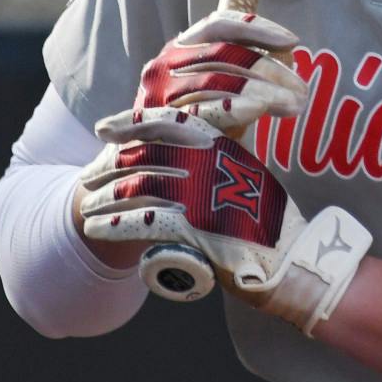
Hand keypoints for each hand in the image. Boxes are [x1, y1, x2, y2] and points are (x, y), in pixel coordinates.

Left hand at [79, 107, 370, 334]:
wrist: (293, 259)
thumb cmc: (269, 223)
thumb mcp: (248, 178)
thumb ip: (218, 166)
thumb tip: (187, 162)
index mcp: (223, 145)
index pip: (170, 121)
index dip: (132, 122)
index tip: (104, 128)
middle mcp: (211, 163)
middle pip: (145, 154)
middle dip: (110, 166)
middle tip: (89, 180)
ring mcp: (202, 193)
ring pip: (138, 187)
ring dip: (106, 198)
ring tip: (88, 212)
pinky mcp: (195, 227)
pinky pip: (143, 221)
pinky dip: (114, 224)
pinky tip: (98, 229)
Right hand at [133, 10, 308, 132]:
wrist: (160, 174)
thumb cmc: (201, 127)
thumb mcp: (227, 93)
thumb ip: (249, 70)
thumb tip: (288, 53)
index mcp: (182, 48)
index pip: (220, 24)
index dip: (257, 28)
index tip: (293, 41)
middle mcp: (166, 64)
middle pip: (225, 53)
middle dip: (269, 69)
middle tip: (302, 90)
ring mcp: (160, 93)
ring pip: (218, 78)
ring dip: (262, 90)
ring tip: (293, 104)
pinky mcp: (161, 124)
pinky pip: (204, 109)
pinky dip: (236, 106)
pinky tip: (260, 110)